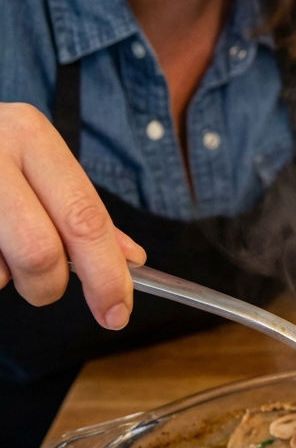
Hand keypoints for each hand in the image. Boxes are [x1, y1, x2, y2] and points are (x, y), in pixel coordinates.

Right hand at [0, 103, 145, 328]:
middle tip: (45, 288)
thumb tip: (130, 259)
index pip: (84, 218)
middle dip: (49, 287)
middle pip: (41, 252)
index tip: (117, 312)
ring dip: (3, 275)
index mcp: (32, 135)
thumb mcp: (35, 163)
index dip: (107, 275)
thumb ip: (79, 209)